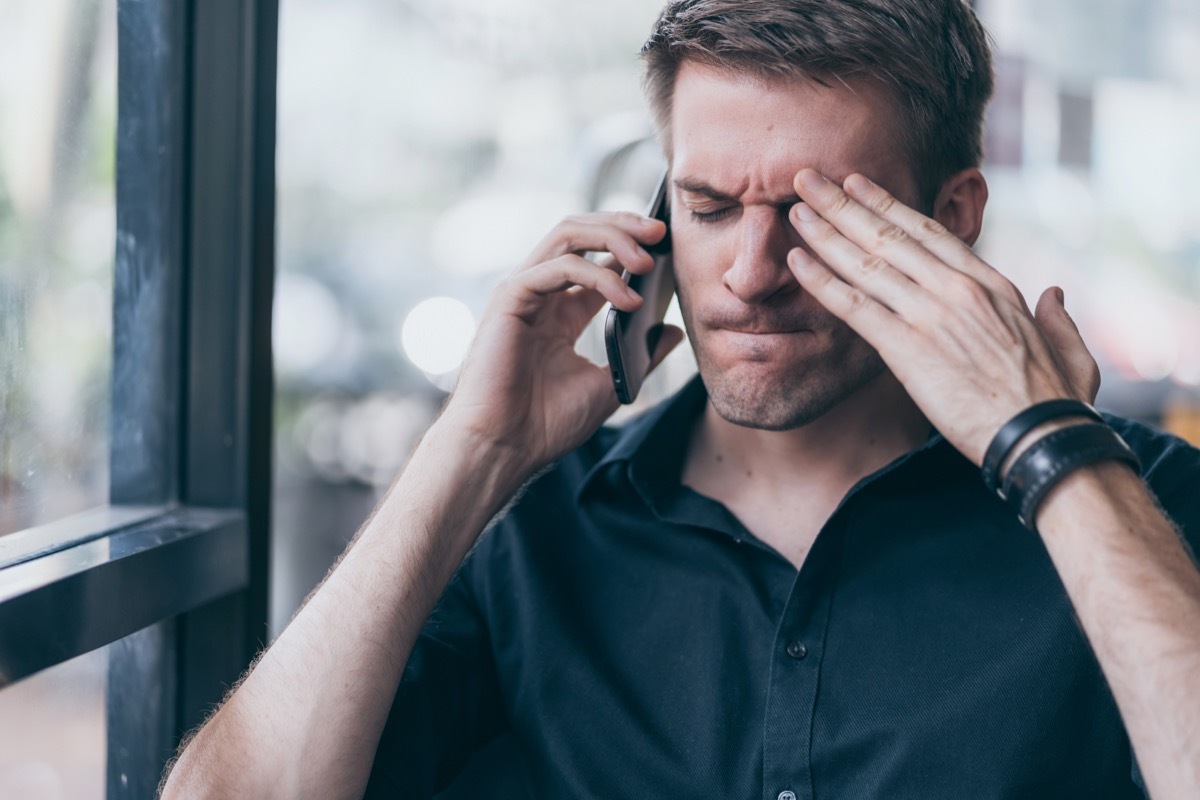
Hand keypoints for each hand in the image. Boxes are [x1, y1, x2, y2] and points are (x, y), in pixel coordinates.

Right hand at [445, 211, 683, 472]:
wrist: (504, 449)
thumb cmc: (546, 425)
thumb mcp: (611, 384)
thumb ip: (641, 354)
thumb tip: (673, 330)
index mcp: (560, 312)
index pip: (596, 257)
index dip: (631, 245)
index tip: (668, 246)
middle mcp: (540, 294)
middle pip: (581, 233)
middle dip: (623, 225)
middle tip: (660, 232)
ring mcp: (523, 293)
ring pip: (568, 235)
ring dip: (613, 238)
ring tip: (648, 259)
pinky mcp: (510, 299)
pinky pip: (558, 267)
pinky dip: (598, 276)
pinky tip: (628, 299)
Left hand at [786, 169, 1099, 465]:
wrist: (1042, 439)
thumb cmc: (1058, 402)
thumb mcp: (1071, 349)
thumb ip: (1058, 317)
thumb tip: (1056, 293)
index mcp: (992, 284)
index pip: (929, 232)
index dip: (887, 205)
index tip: (858, 184)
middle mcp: (957, 289)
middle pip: (889, 235)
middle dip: (843, 203)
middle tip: (808, 179)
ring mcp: (931, 315)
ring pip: (866, 262)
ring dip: (825, 232)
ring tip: (795, 207)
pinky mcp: (908, 349)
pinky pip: (854, 306)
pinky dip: (822, 280)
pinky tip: (796, 260)